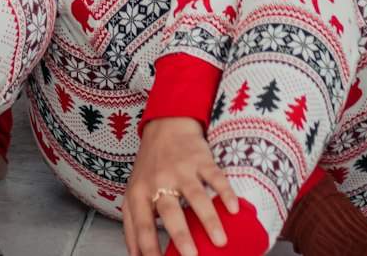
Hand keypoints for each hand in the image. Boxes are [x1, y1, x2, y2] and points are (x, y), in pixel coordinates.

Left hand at [123, 118, 237, 255]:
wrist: (165, 124)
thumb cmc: (150, 166)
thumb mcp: (134, 191)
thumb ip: (132, 224)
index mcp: (140, 191)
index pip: (142, 224)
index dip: (148, 247)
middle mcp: (159, 180)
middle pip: (169, 210)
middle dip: (180, 234)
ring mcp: (181, 168)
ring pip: (195, 194)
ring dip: (208, 218)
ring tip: (220, 241)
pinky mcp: (200, 158)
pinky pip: (214, 175)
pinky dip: (225, 192)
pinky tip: (234, 208)